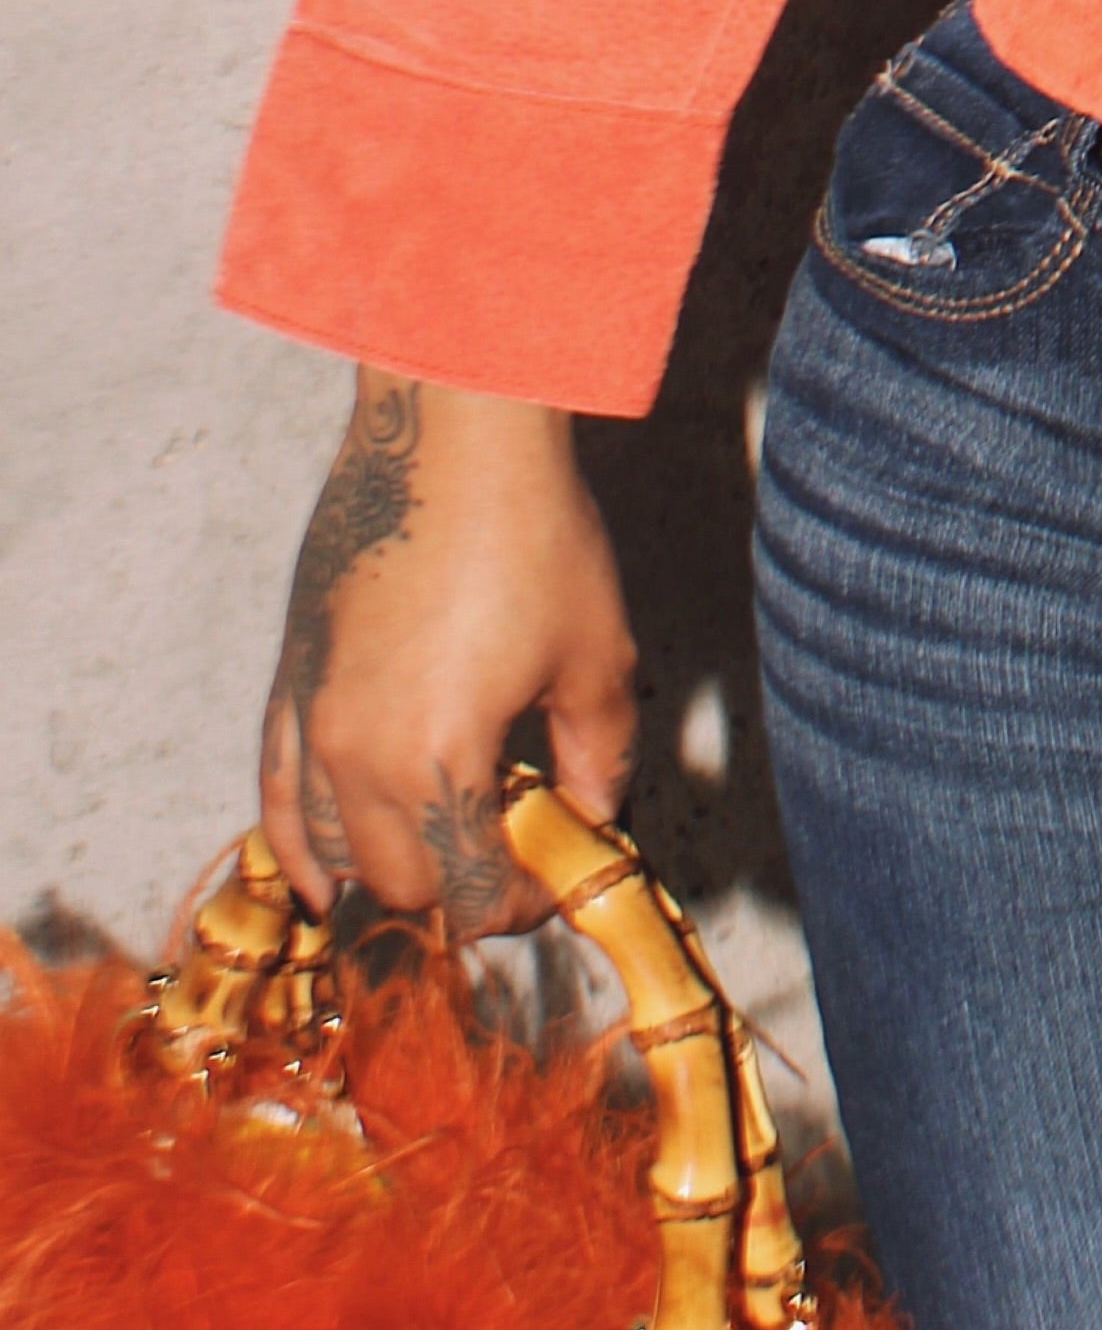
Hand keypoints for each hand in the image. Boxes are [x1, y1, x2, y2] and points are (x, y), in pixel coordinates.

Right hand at [258, 370, 638, 933]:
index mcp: (435, 763)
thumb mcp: (595, 654)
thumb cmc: (533, 532)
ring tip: (439, 842)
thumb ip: (599, 756)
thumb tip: (594, 819)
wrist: (452, 429)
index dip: (522, 900)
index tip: (556, 874)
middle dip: (457, 886)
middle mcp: (354, 757)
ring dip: (385, 865)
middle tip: (510, 848)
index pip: (469, 892)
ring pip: (329, 849)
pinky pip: (274, 792)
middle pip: (399, 883)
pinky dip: (298, 842)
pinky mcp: (290, 676)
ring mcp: (308, 717)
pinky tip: (320, 874)